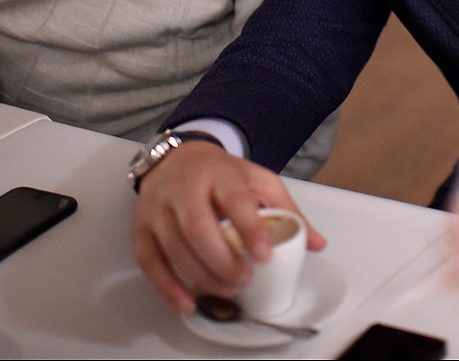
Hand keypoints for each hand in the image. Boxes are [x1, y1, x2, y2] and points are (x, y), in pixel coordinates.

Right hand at [131, 141, 325, 313]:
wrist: (178, 157)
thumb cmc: (222, 174)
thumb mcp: (259, 181)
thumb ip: (287, 211)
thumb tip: (317, 243)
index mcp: (220, 174)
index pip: (235, 199)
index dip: (250, 229)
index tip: (265, 254)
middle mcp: (185, 189)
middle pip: (198, 226)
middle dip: (223, 259)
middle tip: (245, 278)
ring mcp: (160, 208)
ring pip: (175, 246)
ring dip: (201, 275)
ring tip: (228, 289)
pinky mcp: (141, 228)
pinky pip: (150, 261)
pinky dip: (167, 286)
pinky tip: (187, 302)